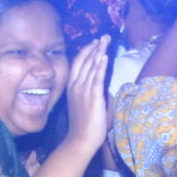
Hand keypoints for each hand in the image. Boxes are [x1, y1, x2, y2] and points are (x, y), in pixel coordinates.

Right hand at [64, 37, 110, 151]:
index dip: (86, 51)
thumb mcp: (85, 104)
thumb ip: (93, 93)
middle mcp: (76, 86)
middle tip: (102, 37)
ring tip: (104, 40)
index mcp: (72, 87)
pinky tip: (104, 56)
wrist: (80, 139)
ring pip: (91, 66)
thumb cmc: (84, 125)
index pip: (78, 64)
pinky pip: (97, 77)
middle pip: (84, 61)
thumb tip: (103, 87)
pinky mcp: (93, 96)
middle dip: (94, 47)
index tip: (94, 42)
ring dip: (99, 52)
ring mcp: (83, 90)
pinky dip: (100, 65)